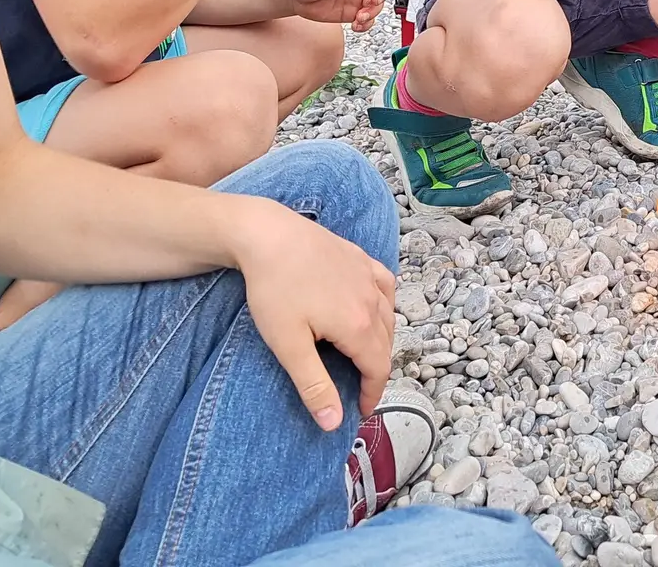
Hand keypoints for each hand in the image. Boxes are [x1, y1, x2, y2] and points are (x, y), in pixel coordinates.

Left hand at [228, 198, 395, 428]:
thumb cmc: (273, 290)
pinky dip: (384, 305)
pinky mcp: (361, 258)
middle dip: (376, 370)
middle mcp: (372, 301)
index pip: (377, 368)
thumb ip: (314, 385)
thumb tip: (334, 423)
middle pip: (385, 345)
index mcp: (357, 326)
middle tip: (358, 388)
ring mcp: (369, 276)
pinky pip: (385, 287)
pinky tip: (374, 307)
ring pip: (388, 317)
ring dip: (381, 341)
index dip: (372, 394)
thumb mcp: (288, 345)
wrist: (268, 235)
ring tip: (363, 356)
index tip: (361, 411)